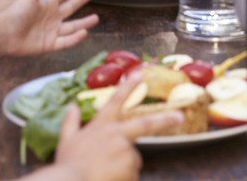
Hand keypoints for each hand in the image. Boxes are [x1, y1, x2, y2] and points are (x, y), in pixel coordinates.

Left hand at [3, 0, 97, 57]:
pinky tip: (84, 33)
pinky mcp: (50, 44)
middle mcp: (51, 16)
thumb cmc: (16, 13)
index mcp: (47, 3)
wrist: (5, 34)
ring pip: (72, 26)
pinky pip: (66, 41)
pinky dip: (76, 38)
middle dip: (79, 1)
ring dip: (84, 23)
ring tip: (95, 18)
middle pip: (69, 8)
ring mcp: (51, 30)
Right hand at [53, 73, 183, 180]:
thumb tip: (71, 106)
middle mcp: (116, 133)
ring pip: (132, 160)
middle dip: (165, 119)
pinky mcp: (130, 165)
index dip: (128, 87)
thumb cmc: (67, 165)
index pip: (116, 101)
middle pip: (146, 123)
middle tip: (179, 117)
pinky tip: (110, 180)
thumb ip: (70, 122)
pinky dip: (124, 179)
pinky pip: (132, 175)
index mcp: (102, 125)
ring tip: (104, 174)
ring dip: (123, 168)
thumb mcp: (66, 140)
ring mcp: (125, 148)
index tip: (139, 75)